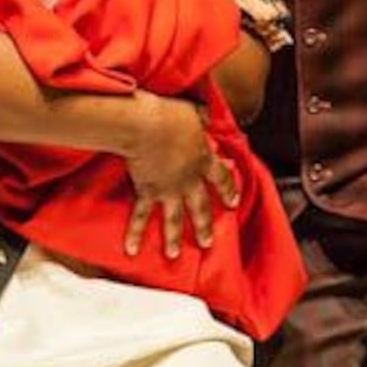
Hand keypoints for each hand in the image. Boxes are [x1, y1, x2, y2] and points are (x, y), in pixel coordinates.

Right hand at [122, 92, 237, 259]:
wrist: (145, 125)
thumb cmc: (169, 114)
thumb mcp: (194, 111)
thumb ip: (202, 117)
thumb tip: (208, 114)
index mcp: (203, 159)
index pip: (222, 178)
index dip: (229, 189)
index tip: (233, 201)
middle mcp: (189, 179)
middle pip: (201, 207)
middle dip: (204, 226)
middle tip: (207, 243)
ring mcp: (168, 189)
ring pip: (174, 219)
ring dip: (174, 238)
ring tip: (173, 255)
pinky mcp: (147, 191)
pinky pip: (141, 216)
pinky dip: (136, 233)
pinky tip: (133, 248)